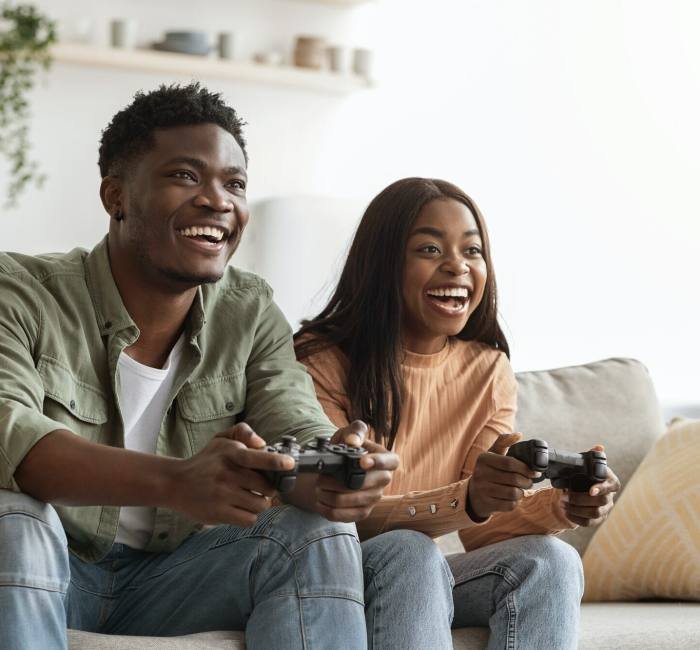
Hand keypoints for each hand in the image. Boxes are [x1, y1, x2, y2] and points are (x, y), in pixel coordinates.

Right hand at [168, 422, 293, 526]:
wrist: (175, 483)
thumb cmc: (206, 461)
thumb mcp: (220, 439)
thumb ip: (243, 433)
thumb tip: (262, 443)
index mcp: (229, 453)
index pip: (256, 457)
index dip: (275, 461)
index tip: (290, 464)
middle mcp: (226, 474)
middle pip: (266, 486)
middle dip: (269, 488)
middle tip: (261, 486)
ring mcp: (222, 495)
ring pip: (260, 504)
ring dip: (260, 503)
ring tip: (249, 497)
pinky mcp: (218, 513)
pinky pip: (249, 519)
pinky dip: (249, 515)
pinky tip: (241, 508)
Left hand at [314, 420, 399, 521]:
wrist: (338, 466)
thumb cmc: (347, 447)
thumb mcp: (350, 433)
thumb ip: (354, 432)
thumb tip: (352, 441)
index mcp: (387, 459)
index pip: (391, 462)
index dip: (378, 462)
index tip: (362, 462)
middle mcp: (384, 480)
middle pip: (364, 485)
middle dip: (337, 482)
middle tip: (322, 478)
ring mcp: (375, 498)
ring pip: (351, 502)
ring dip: (329, 496)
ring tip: (319, 488)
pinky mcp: (363, 512)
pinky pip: (346, 516)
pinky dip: (329, 510)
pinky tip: (321, 502)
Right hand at [466, 432, 540, 519]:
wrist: (473, 494)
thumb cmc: (488, 471)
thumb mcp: (492, 454)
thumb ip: (504, 442)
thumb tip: (519, 434)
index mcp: (483, 459)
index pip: (510, 463)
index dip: (526, 468)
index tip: (535, 472)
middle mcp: (481, 473)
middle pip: (514, 479)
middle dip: (527, 481)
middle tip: (529, 481)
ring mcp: (482, 490)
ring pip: (513, 493)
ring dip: (522, 492)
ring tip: (520, 489)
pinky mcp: (487, 503)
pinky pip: (509, 505)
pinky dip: (515, 502)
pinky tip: (512, 497)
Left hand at [558, 445, 620, 526]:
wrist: (583, 487)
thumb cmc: (587, 474)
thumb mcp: (588, 465)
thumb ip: (593, 456)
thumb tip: (599, 447)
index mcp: (610, 482)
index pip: (612, 486)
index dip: (602, 488)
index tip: (591, 490)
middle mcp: (610, 497)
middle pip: (601, 502)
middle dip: (581, 500)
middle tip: (565, 496)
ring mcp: (606, 509)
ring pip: (595, 514)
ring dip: (577, 510)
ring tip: (562, 503)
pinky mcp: (598, 519)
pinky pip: (590, 523)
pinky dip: (577, 519)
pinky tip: (566, 512)